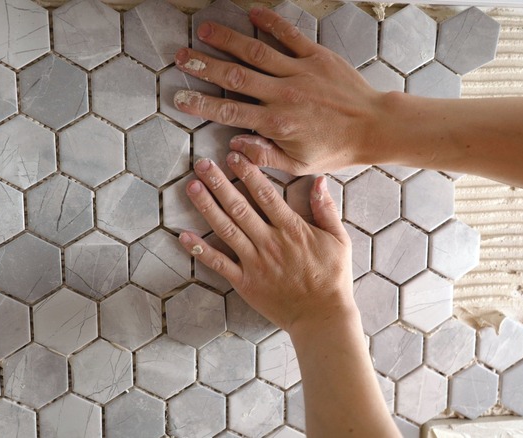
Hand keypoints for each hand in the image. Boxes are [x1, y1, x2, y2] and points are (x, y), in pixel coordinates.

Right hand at [173, 7, 387, 174]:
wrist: (375, 127)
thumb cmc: (337, 149)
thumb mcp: (299, 165)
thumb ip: (265, 156)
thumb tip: (233, 148)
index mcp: (277, 123)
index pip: (230, 112)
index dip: (201, 104)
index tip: (180, 97)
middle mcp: (284, 94)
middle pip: (235, 77)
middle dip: (205, 66)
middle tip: (181, 57)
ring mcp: (300, 72)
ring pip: (256, 52)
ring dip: (227, 40)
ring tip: (204, 30)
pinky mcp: (317, 56)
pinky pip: (290, 35)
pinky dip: (270, 22)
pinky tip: (251, 13)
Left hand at [177, 146, 356, 332]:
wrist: (322, 317)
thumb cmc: (332, 278)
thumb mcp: (338, 239)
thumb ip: (326, 209)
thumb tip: (319, 180)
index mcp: (291, 229)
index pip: (265, 195)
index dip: (248, 173)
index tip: (234, 156)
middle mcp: (269, 242)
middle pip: (240, 207)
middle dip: (220, 183)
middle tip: (202, 164)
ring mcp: (255, 262)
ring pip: (226, 229)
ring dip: (207, 207)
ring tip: (192, 187)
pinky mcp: (245, 282)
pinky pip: (219, 264)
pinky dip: (200, 250)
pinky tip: (184, 236)